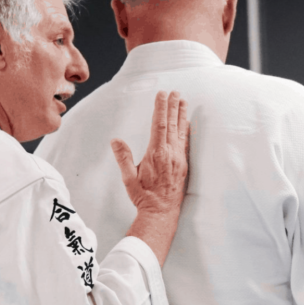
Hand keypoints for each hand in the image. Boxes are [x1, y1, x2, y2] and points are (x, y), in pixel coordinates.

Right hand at [111, 91, 188, 215]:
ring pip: (181, 131)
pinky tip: (187, 123)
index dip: (161, 108)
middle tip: (175, 92)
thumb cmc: (144, 196)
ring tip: (183, 101)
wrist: (161, 212)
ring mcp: (179, 159)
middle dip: (173, 106)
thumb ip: (123, 157)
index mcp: (156, 154)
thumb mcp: (128, 178)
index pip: (159, 124)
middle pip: (172, 124)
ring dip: (181, 115)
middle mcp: (170, 153)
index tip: (162, 95)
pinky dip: (186, 130)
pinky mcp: (184, 165)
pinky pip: (186, 142)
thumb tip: (115, 140)